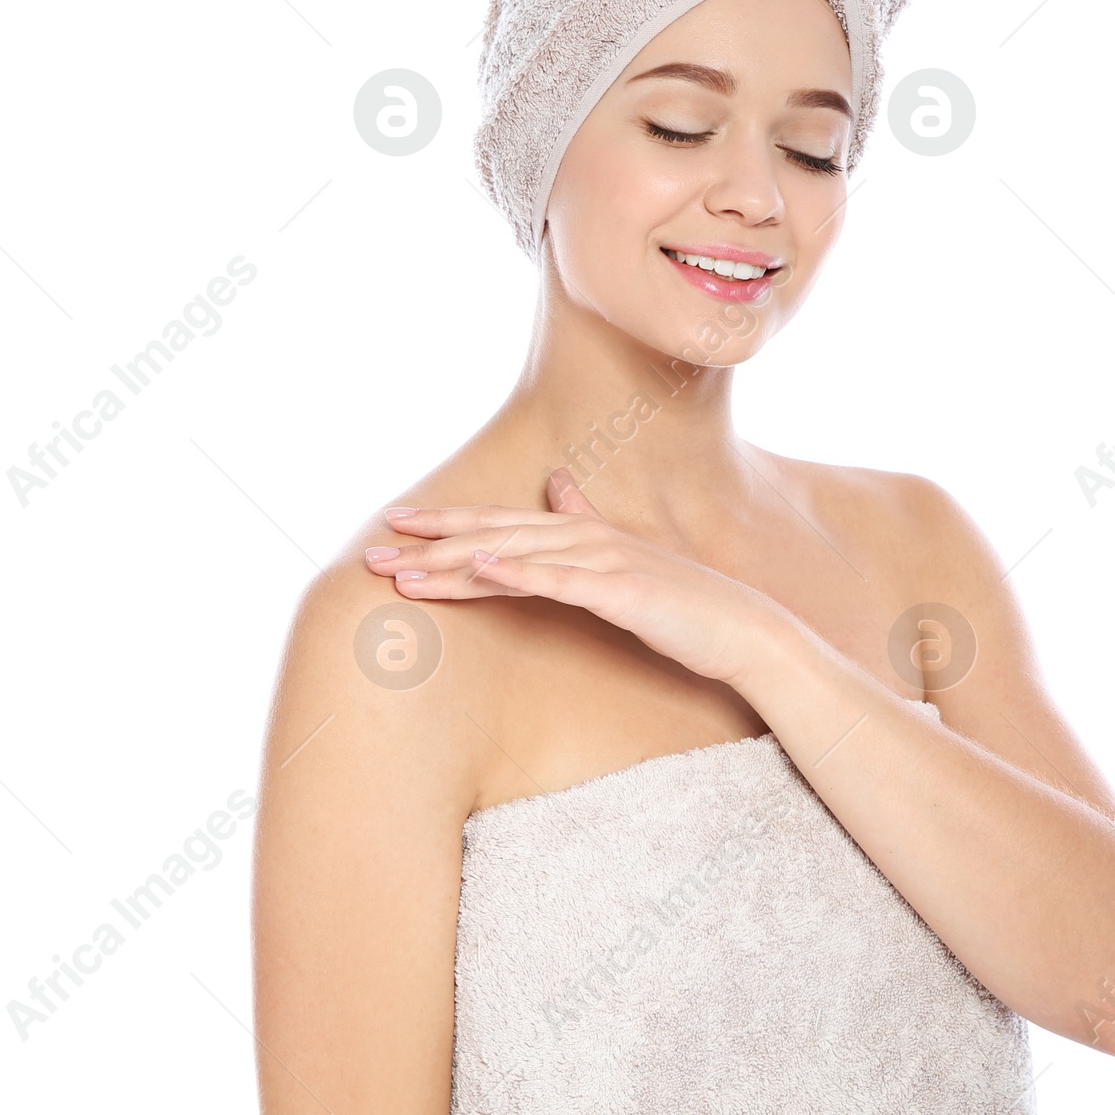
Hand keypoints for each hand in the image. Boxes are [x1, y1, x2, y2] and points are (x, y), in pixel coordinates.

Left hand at [363, 469, 792, 686]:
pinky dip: (516, 573)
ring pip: (513, 557)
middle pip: (494, 535)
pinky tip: (478, 569)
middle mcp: (587, 537)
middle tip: (370, 553)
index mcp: (584, 532)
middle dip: (430, 544)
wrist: (744, 632)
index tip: (395, 526)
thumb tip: (557, 482)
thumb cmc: (683, 606)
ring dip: (453, 563)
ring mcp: (603, 562)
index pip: (502, 524)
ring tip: (402, 571)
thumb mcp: (625, 560)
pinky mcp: (620, 592)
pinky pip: (558, 581)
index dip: (447, 522)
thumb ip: (587, 520)